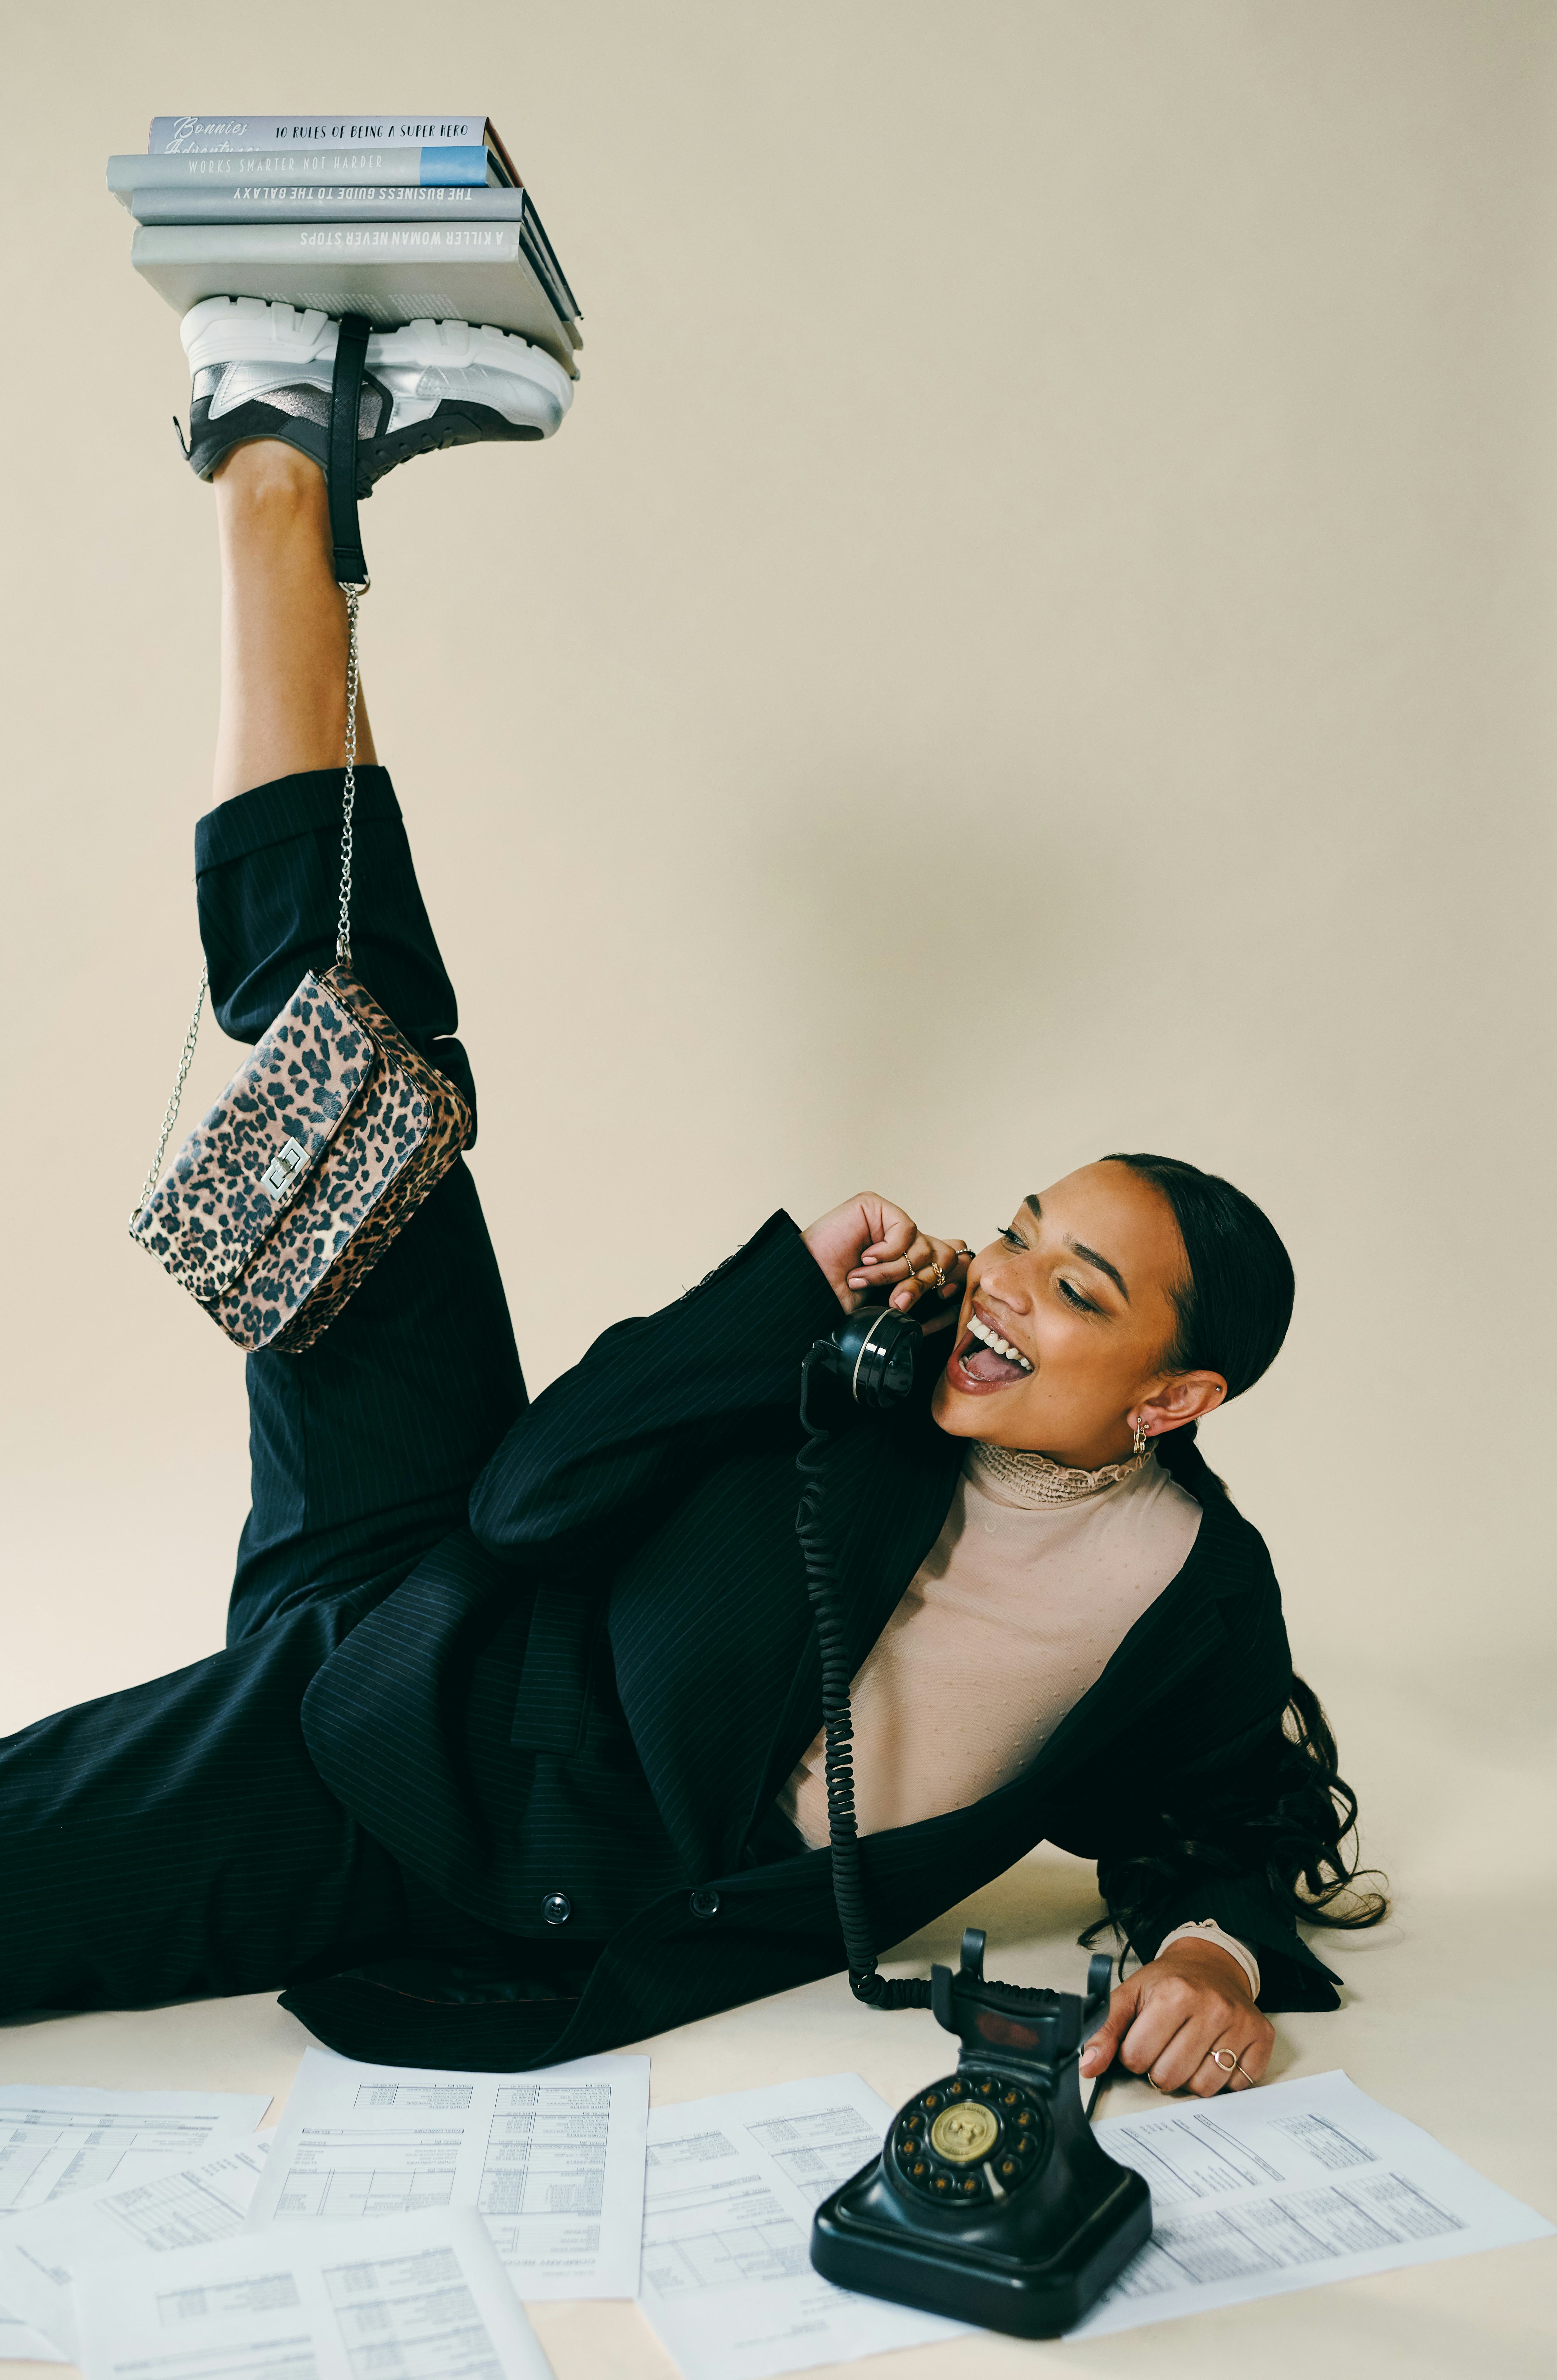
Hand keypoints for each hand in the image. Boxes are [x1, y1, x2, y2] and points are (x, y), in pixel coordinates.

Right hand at [801, 1194, 971, 1330]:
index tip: (942, 1297)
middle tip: (897, 1300)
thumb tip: (956, 1275)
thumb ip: (922, 1286)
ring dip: (895, 1272)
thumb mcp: (892, 1299)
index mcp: (909, 1259)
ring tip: (865, 1280)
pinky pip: (905, 1230)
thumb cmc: (842, 1296)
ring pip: (924, 1246)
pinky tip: (865, 1258)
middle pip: (944, 1254)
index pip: (950, 1256)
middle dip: (923, 1282)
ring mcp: (889, 1220)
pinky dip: (887, 1252)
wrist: (811, 1289)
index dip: (951, 1276)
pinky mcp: (875, 1206)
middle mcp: (903, 1238)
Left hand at [1079, 1940, 1273, 2095]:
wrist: (1211, 1964)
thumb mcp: (1130, 1995)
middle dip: (1161, 2069)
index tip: (1144, 2039)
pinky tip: (1216, 2052)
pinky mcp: (1262, 2037)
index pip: (1137, 2058)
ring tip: (1190, 2050)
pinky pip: (1237, 2085)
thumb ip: (1104, 2030)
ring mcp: (1239, 2023)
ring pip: (1204, 2088)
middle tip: (1167, 2045)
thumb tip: (1088, 2066)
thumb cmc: (1169, 1982)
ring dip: (1192, 2077)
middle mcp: (1211, 2007)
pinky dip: (1224, 2078)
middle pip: (1170, 2077)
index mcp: (1174, 1993)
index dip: (1135, 2054)